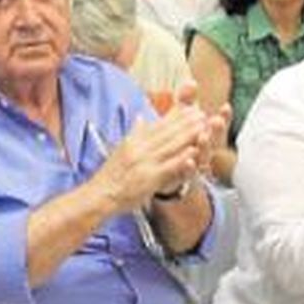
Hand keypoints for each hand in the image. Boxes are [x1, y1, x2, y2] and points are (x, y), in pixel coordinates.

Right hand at [94, 103, 210, 211]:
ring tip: (203, 127)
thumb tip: (140, 117)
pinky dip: (182, 157)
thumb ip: (135, 133)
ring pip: (170, 146)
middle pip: (166, 132)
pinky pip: (168, 165)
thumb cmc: (111, 175)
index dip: (176, 117)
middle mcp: (138, 148)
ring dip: (188, 136)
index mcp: (133, 140)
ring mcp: (144, 162)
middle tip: (201, 114)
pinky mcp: (149, 177)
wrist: (101, 194)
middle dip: (185, 122)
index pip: (158, 125)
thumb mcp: (121, 149)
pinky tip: (194, 152)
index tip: (190, 110)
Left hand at [170, 81, 227, 176]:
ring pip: (204, 156)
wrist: (166, 176)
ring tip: (203, 137)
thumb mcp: (179, 122)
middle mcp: (204, 151)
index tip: (226, 106)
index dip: (223, 117)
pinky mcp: (184, 177)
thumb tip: (191, 82)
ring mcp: (196, 165)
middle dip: (216, 130)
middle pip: (214, 139)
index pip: (216, 125)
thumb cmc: (177, 145)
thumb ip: (185, 102)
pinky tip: (189, 160)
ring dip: (204, 146)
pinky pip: (189, 173)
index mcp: (203, 136)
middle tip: (216, 120)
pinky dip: (190, 166)